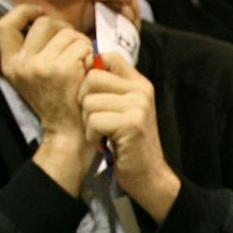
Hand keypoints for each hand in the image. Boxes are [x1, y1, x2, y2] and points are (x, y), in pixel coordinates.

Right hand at [0, 4, 96, 193]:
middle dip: (63, 28)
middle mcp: (23, 64)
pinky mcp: (64, 69)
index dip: (23, 12)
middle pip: (44, 22)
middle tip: (72, 45)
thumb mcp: (30, 76)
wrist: (67, 131)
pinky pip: (82, 44)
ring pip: (67, 32)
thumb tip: (42, 16)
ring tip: (80, 62)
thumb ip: (31, 50)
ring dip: (80, 42)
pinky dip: (90, 53)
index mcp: (10, 64)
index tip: (38, 14)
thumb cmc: (55, 100)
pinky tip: (87, 69)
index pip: (5, 24)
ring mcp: (42, 66)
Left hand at [80, 52, 180, 221]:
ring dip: (88, 123)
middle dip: (84, 101)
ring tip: (102, 134)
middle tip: (95, 120)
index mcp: (139, 83)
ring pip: (89, 101)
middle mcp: (141, 90)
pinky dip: (92, 136)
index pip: (108, 57)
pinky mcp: (132, 123)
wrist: (148, 176)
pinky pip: (94, 120)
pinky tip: (103, 143)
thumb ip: (110, 89)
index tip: (91, 94)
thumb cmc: (128, 144)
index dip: (91, 71)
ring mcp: (139, 106)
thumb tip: (84, 64)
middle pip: (92, 78)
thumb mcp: (123, 109)